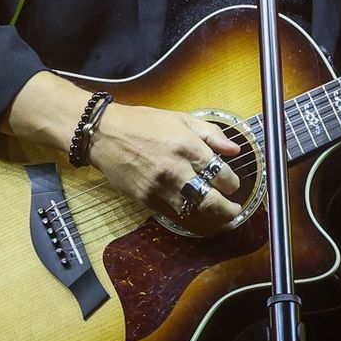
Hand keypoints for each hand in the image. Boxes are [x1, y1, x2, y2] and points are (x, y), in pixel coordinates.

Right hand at [87, 103, 243, 233]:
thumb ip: (211, 133)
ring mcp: (160, 188)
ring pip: (193, 215)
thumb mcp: (181, 119)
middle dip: (228, 211)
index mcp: (187, 146)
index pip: (221, 174)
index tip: (232, 184)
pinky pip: (173, 217)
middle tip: (235, 211)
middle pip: (211, 201)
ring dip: (211, 222)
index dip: (232, 183)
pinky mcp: (146, 200)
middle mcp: (176, 170)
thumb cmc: (144, 123)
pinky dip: (189, 222)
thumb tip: (234, 149)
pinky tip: (197, 221)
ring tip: (221, 222)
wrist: (105, 134)